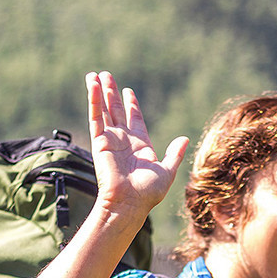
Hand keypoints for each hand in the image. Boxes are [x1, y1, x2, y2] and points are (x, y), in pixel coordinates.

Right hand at [86, 71, 188, 226]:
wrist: (129, 203)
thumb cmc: (148, 193)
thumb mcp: (167, 171)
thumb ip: (174, 154)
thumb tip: (184, 138)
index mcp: (140, 145)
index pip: (134, 119)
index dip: (131, 104)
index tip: (128, 91)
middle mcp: (124, 140)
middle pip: (117, 111)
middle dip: (112, 93)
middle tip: (107, 75)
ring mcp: (111, 140)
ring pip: (104, 110)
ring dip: (100, 92)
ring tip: (96, 74)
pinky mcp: (100, 142)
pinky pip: (96, 117)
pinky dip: (93, 101)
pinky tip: (92, 85)